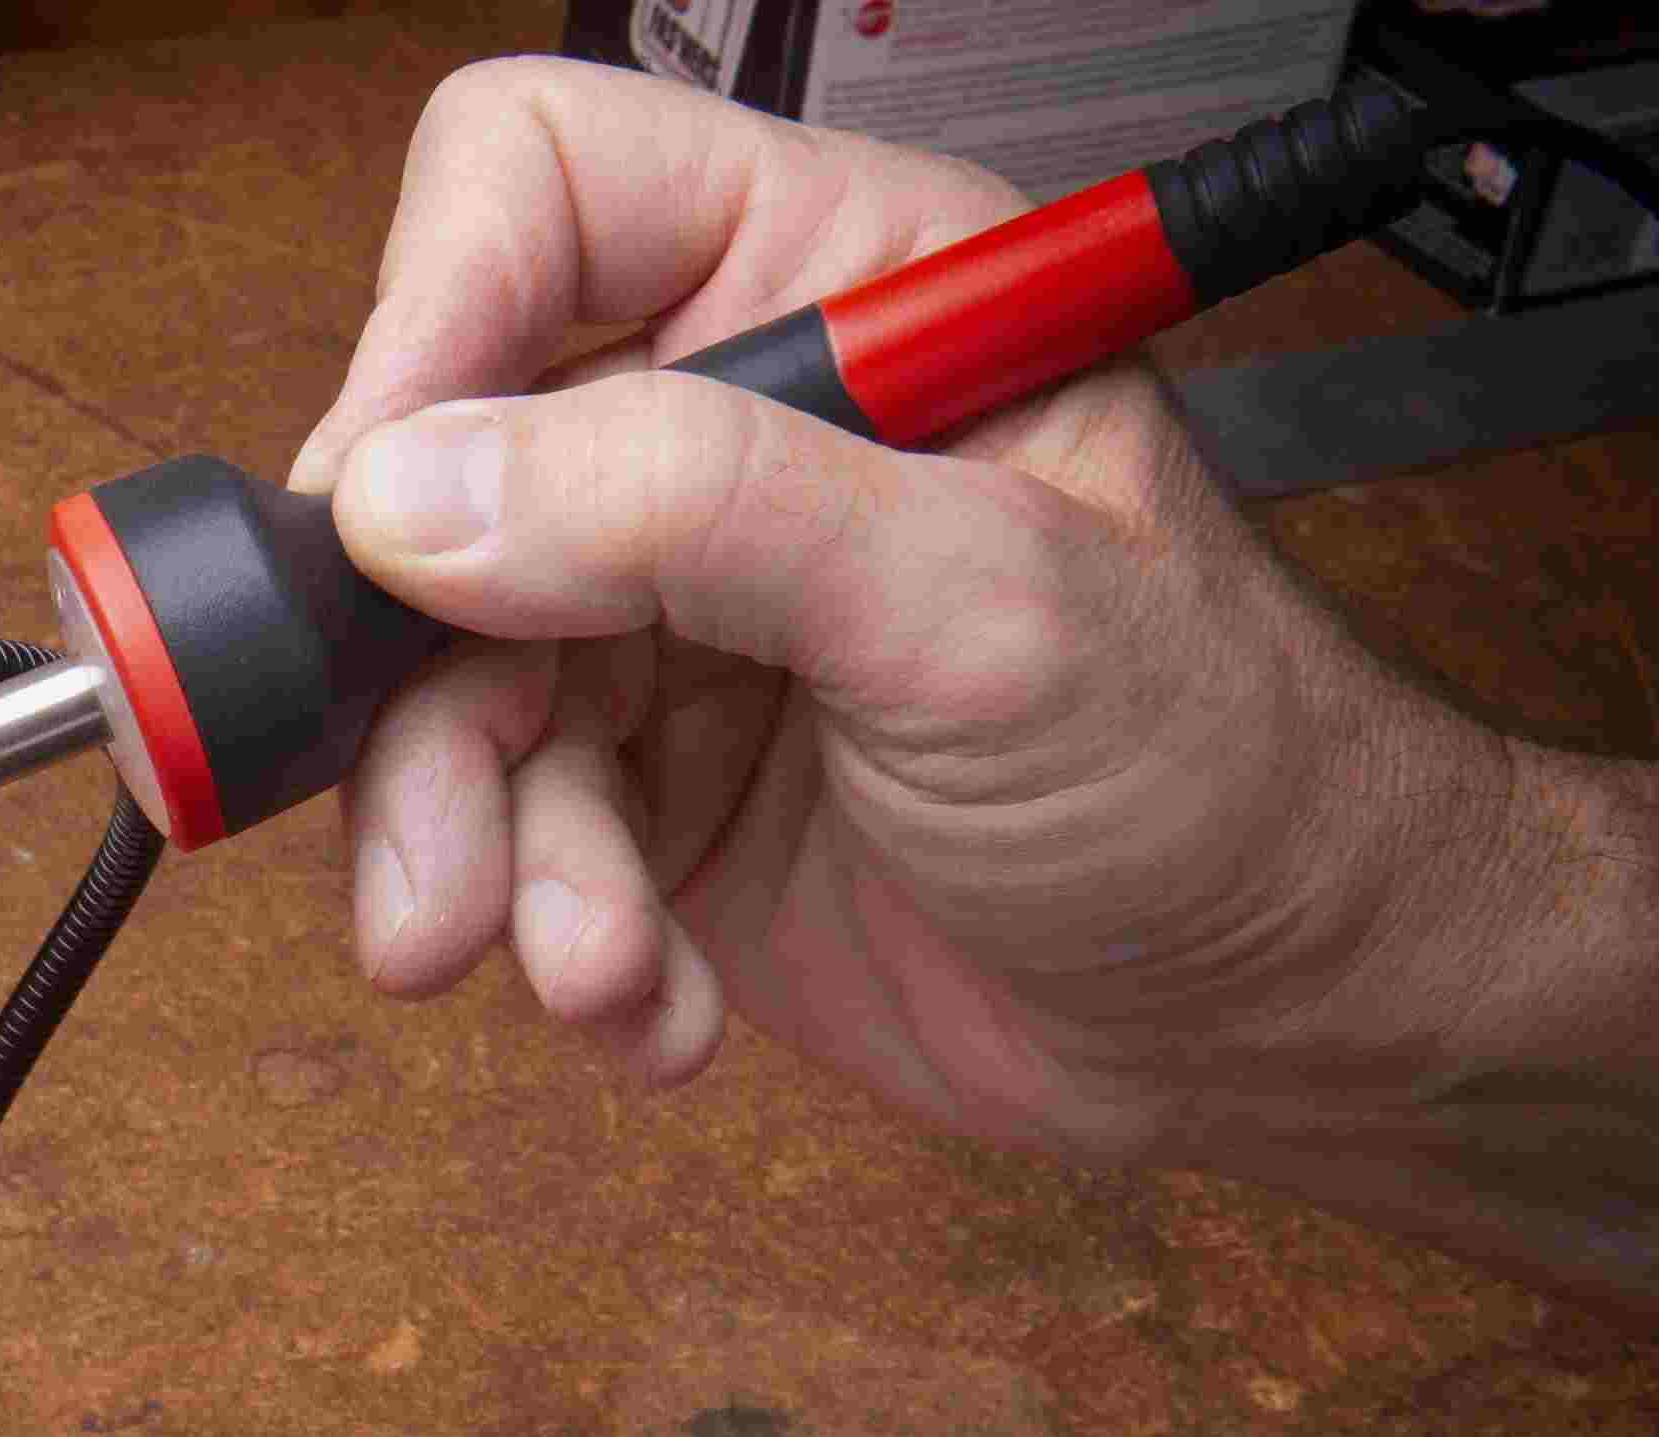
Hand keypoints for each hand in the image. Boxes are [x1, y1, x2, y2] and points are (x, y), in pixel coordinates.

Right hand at [290, 57, 1513, 1161]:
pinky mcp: (650, 789)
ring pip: (443, 697)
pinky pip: (502, 841)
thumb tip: (422, 487)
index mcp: (832, 290)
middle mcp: (727, 440)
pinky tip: (655, 995)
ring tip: (589, 958)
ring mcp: (674, 622)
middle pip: (436, 493)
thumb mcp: (980, 607)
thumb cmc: (1228, 770)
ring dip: (491, 858)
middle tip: (442, 856)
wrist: (1274, 1020)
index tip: (385, 516)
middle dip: (432, 705)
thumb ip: (698, 513)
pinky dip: (556, 943)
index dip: (432, 327)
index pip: (540, 193)